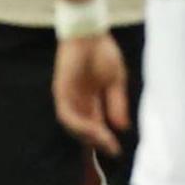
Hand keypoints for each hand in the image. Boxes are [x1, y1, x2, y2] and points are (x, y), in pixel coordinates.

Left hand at [52, 32, 129, 155]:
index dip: (105, 138)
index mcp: (92, 99)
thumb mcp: (116, 81)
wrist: (89, 34)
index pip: (96, 124)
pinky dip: (80, 124)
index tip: (117, 150)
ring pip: (74, 126)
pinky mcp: (61, 93)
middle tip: (111, 149)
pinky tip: (93, 129)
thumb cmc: (103, 53)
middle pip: (84, 129)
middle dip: (97, 141)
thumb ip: (117, 104)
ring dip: (88, 136)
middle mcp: (78, 102)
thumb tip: (122, 126)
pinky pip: (67, 115)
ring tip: (104, 141)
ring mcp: (68, 98)